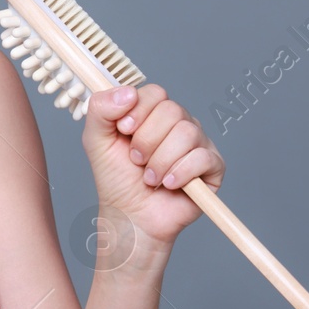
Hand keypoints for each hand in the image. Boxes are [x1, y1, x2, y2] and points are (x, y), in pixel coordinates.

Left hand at [80, 84, 224, 250]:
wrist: (130, 216)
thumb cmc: (116, 179)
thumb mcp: (96, 140)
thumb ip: (100, 109)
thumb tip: (128, 92)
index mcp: (153, 113)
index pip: (156, 93)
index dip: (138, 111)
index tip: (124, 131)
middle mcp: (178, 124)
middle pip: (172, 111)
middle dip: (146, 141)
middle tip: (136, 160)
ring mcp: (198, 144)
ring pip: (187, 133)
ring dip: (160, 161)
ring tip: (150, 178)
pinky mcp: (213, 167)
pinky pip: (203, 158)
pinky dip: (180, 173)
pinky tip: (169, 184)